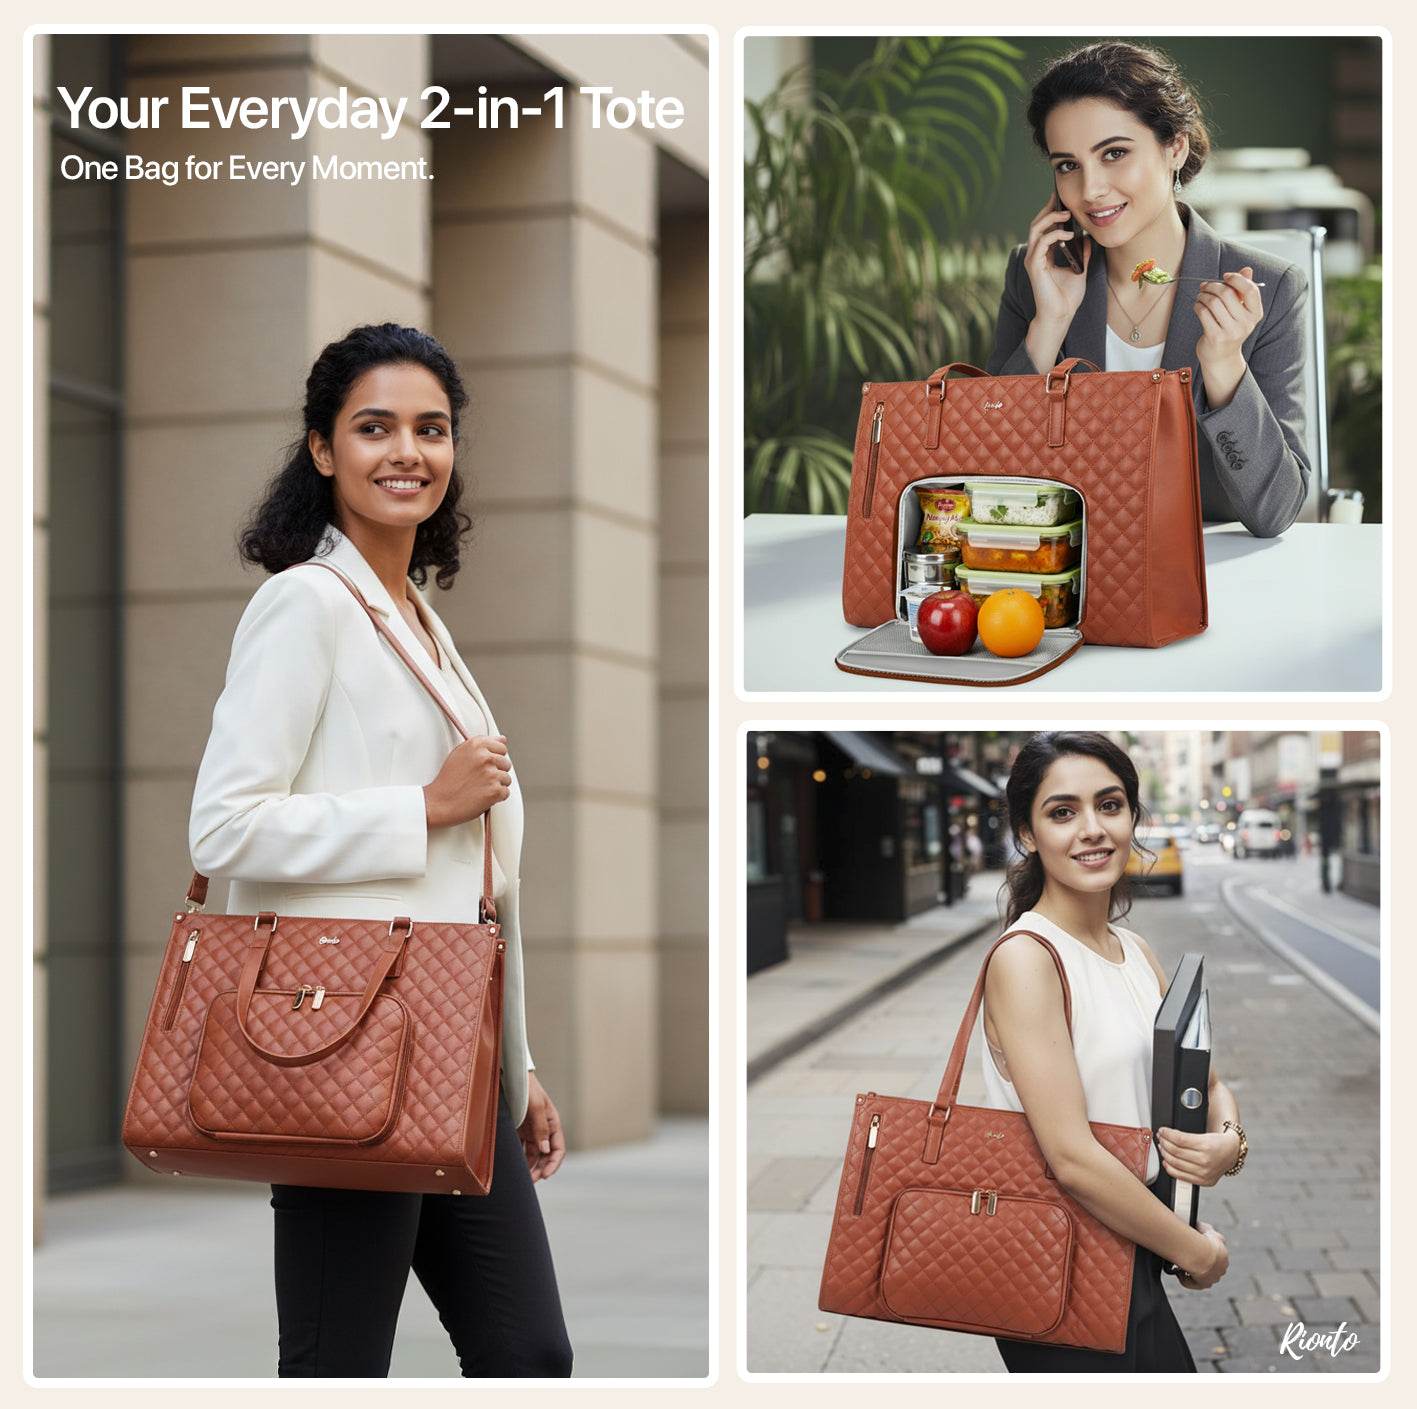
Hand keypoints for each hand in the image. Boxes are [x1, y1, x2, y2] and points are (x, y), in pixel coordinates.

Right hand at [423, 735, 510, 828]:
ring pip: (507, 779)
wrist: (439, 802)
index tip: (485, 765)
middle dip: (497, 772)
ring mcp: (491, 774)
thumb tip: (502, 739)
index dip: (494, 758)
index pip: (501, 747)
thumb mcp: (460, 754)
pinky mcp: (495, 790)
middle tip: (480, 780)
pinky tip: (481, 797)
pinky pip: (505, 793)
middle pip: (506, 763)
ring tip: (479, 789)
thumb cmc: (448, 781)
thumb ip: (482, 745)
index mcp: (476, 745)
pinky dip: (496, 798)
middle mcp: (485, 757)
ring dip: (496, 786)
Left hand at [518, 1072, 565, 1181]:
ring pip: (535, 1155)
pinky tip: (516, 1167)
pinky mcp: (520, 1130)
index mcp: (553, 1123)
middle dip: (541, 1169)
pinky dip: (521, 1159)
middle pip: (546, 1155)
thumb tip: (545, 1150)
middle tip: (531, 1181)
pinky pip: (523, 1149)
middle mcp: (544, 1129)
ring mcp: (532, 1130)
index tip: (546, 1175)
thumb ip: (541, 1128)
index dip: (554, 1164)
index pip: (558, 1149)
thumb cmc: (527, 1088)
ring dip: (531, 1167)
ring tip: (524, 1179)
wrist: (512, 1075)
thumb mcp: (536, 1106)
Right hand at [1022, 197, 1091, 329]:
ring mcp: (1033, 260)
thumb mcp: (1080, 268)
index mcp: (1044, 255)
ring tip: (1066, 214)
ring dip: (1051, 218)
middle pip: (1037, 224)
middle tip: (1061, 198)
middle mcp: (1035, 255)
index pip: (1045, 228)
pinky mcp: (1034, 266)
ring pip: (1036, 229)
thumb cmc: (1067, 297)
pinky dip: (1054, 235)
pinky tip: (1069, 235)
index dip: (1052, 212)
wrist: (1061, 315)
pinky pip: (1042, 242)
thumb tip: (1089, 237)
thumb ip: (1083, 253)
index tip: (1063, 200)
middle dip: (1049, 209)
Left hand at [1156, 1125, 1241, 1187]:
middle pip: (1175, 1151)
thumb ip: (1185, 1136)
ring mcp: (1204, 1173)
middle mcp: (1205, 1161)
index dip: (1167, 1134)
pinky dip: (1169, 1168)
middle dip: (1164, 1142)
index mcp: (1206, 1146)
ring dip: (1164, 1154)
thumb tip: (1166, 1134)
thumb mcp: (1203, 1134)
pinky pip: (1180, 1176)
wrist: (1231, 1153)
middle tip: (1161, 1138)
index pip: (1179, 1139)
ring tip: (1162, 1147)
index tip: (1162, 1130)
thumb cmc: (1217, 1142)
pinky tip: (1166, 1161)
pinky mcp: (1203, 1182)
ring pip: (1175, 1164)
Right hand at [1176, 1221, 1227, 1290]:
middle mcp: (1221, 1269)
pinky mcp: (1205, 1284)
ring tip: (1181, 1266)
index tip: (1195, 1249)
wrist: (1203, 1254)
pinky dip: (1186, 1280)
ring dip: (1192, 1272)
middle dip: (1199, 1263)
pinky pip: (1194, 1284)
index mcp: (1224, 1256)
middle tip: (1188, 1258)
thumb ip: (1204, 1228)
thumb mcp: (1206, 1228)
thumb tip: (1198, 1225)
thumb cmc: (1204, 1241)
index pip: (1216, 1256)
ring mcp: (1214, 1277)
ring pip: (1202, 1276)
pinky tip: (1178, 1274)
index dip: (1205, 1253)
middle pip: (1210, 1267)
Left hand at [1194, 265, 1262, 379]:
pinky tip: (1198, 306)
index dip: (1236, 279)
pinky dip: (1198, 306)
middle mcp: (1246, 323)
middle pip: (1227, 294)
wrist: (1221, 357)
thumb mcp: (1240, 310)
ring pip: (1213, 302)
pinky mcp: (1215, 337)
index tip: (1225, 276)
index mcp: (1255, 313)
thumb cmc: (1229, 328)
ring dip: (1203, 296)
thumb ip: (1243, 290)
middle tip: (1205, 286)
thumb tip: (1247, 269)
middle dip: (1213, 286)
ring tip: (1200, 296)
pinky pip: (1203, 313)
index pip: (1250, 290)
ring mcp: (1231, 331)